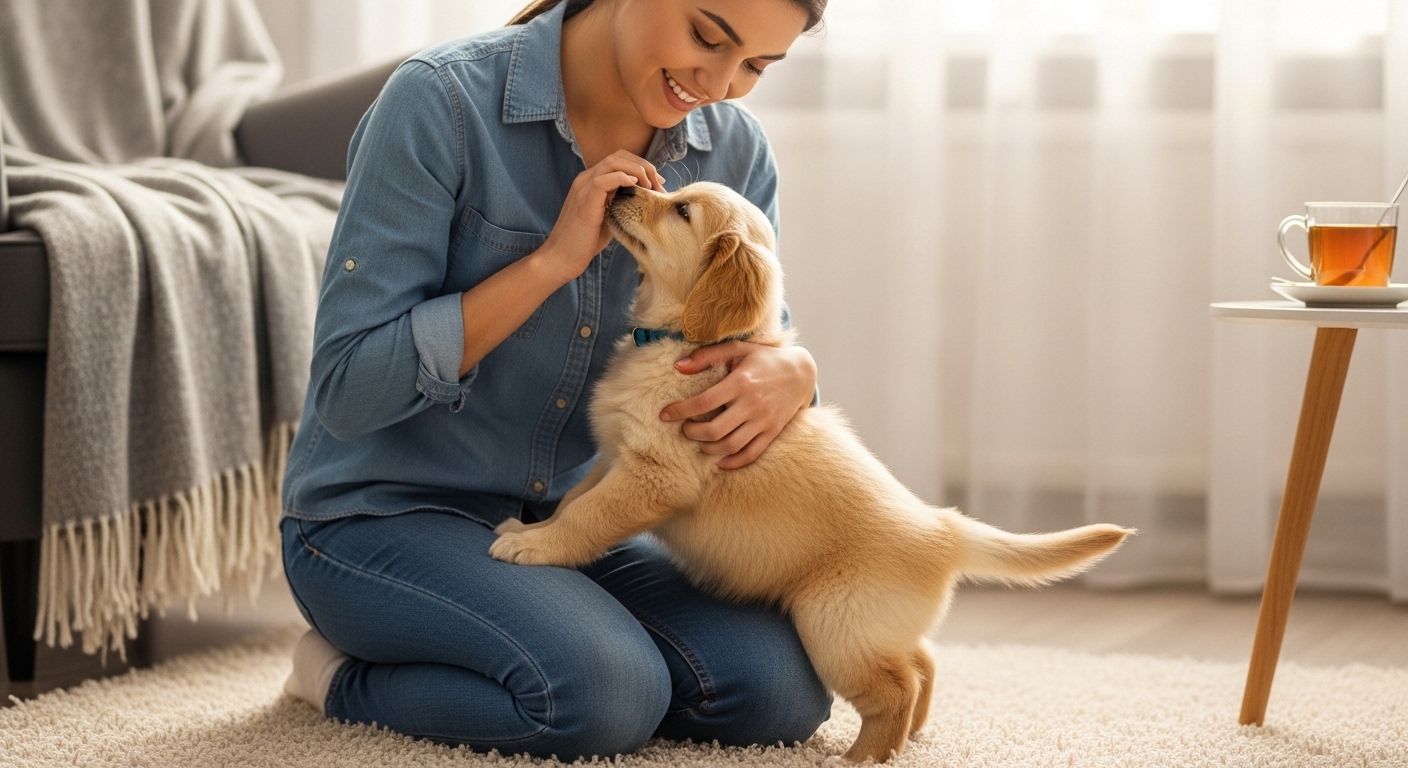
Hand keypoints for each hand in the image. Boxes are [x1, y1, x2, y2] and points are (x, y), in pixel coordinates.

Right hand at [535, 150, 667, 283]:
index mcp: (591, 181)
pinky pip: (604, 180)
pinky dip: (622, 178)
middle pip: (619, 156)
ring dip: (637, 171)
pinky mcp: (585, 201)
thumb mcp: (608, 217)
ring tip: (650, 187)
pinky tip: (635, 188)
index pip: (619, 159)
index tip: (657, 184)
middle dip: (644, 166)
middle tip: (658, 185)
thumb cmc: (584, 242)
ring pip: (612, 162)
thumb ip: (620, 204)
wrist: (561, 258)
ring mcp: (583, 187)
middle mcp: (586, 179)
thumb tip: (643, 200)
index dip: (641, 166)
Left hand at [660, 343, 816, 469]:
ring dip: (708, 449)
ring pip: (731, 446)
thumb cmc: (763, 359)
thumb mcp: (737, 349)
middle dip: (692, 433)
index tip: (664, 415)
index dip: (680, 411)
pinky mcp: (772, 432)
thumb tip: (677, 366)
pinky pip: (751, 454)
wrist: (801, 372)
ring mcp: (764, 421)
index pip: (703, 402)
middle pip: (715, 430)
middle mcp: (752, 404)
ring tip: (699, 441)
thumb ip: (706, 356)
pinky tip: (719, 461)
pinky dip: (733, 462)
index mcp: (741, 382)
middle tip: (684, 428)